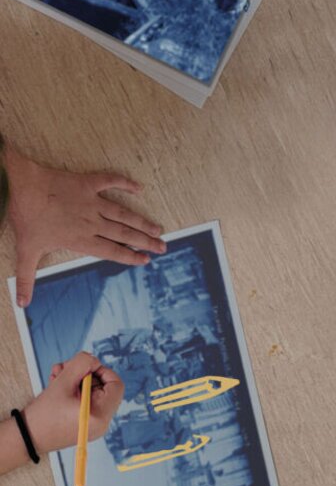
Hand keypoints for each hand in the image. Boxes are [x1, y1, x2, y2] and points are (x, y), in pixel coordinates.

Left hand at [4, 143, 165, 306]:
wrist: (22, 187)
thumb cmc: (26, 218)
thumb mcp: (26, 252)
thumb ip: (27, 279)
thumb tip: (23, 304)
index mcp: (81, 239)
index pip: (112, 251)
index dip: (130, 257)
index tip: (145, 260)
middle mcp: (92, 222)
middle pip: (125, 234)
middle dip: (146, 241)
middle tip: (162, 246)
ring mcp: (92, 201)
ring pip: (123, 214)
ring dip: (142, 222)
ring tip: (158, 228)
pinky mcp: (88, 184)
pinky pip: (112, 181)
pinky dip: (126, 184)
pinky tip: (139, 189)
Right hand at [23, 352, 124, 453]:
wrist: (25, 438)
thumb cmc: (43, 414)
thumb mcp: (64, 381)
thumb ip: (82, 364)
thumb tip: (94, 360)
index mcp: (100, 415)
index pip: (116, 385)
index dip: (102, 370)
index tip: (85, 367)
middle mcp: (101, 423)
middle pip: (102, 386)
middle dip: (84, 373)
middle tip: (64, 368)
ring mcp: (92, 424)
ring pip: (91, 391)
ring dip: (75, 379)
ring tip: (56, 375)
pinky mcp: (83, 423)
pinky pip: (85, 400)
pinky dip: (73, 389)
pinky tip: (56, 384)